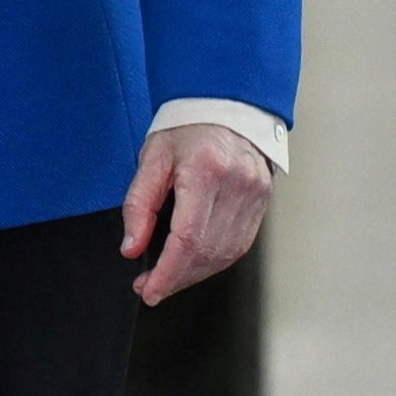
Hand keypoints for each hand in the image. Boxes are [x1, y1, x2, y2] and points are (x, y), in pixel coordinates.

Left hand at [118, 121, 274, 307]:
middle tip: (152, 287)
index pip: (187, 238)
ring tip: (169, 278)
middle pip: (207, 252)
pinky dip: (214, 261)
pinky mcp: (263, 202)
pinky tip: (194, 264)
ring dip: (195, 274)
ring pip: (225, 254)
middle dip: (176, 278)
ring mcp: (255, 195)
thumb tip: (132, 248)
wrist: (226, 106)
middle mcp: (237, 185)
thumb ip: (139, 205)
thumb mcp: (152, 158)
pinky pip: (239, 245)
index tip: (149, 290)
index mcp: (206, 171)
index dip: (167, 272)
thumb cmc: (187, 128)